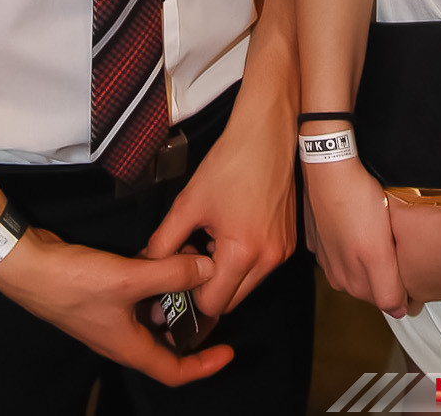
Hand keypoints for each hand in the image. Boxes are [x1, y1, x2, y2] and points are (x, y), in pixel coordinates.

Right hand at [0, 227, 232, 384]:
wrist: (28, 266)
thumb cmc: (74, 283)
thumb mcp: (129, 278)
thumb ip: (170, 274)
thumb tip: (209, 269)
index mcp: (129, 347)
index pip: (174, 370)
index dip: (204, 365)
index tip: (228, 351)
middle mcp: (122, 336)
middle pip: (165, 342)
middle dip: (191, 323)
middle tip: (214, 300)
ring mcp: (111, 314)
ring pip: (152, 312)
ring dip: (173, 294)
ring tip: (195, 268)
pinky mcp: (103, 292)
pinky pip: (138, 292)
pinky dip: (154, 277)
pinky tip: (164, 253)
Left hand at [144, 113, 296, 317]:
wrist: (266, 135)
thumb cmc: (229, 164)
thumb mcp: (188, 203)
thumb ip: (164, 241)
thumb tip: (150, 265)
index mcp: (242, 253)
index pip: (211, 305)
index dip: (190, 292)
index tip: (180, 268)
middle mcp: (268, 260)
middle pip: (231, 301)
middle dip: (209, 285)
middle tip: (195, 252)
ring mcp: (282, 252)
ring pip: (247, 285)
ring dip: (227, 273)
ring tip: (213, 237)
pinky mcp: (290, 242)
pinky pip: (261, 267)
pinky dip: (244, 260)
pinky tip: (233, 229)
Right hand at [304, 158, 412, 315]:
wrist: (330, 166)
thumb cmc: (357, 203)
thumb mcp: (378, 253)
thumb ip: (386, 289)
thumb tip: (397, 312)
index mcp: (348, 281)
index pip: (383, 298)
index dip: (400, 284)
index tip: (407, 262)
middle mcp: (333, 271)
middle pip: (369, 282)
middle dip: (385, 269)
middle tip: (396, 243)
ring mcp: (324, 250)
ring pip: (356, 262)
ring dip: (370, 253)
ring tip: (380, 230)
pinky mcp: (319, 230)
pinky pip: (342, 243)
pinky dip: (353, 236)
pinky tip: (361, 220)